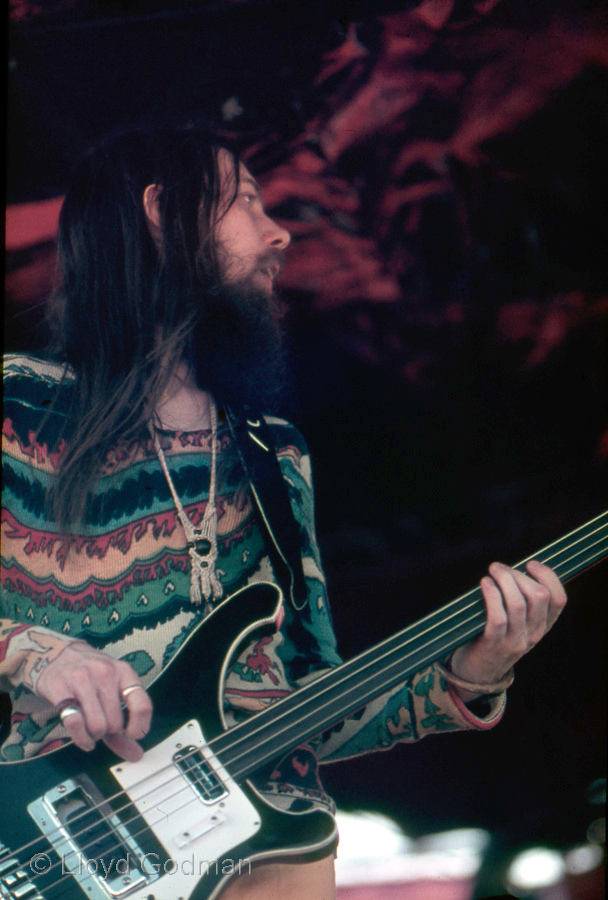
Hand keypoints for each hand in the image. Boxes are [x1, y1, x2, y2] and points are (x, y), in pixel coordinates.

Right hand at [36, 641, 152, 760]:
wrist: (56, 654)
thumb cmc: (90, 676)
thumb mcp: (111, 691)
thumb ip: (123, 726)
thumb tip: (136, 754)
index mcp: (124, 672)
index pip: (142, 705)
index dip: (139, 728)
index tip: (131, 735)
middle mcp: (106, 673)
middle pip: (116, 723)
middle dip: (109, 733)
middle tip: (102, 728)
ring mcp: (83, 679)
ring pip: (97, 726)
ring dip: (94, 736)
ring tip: (91, 730)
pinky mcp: (61, 688)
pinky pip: (75, 722)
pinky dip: (81, 738)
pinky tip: (83, 738)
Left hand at [449, 560, 566, 699]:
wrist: (477, 672)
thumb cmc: (495, 637)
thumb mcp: (518, 624)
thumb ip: (523, 601)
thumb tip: (515, 568)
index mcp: (542, 626)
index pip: (558, 600)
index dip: (548, 577)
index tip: (531, 564)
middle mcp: (533, 634)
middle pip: (538, 596)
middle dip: (518, 575)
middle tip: (499, 568)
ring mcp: (515, 641)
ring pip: (518, 604)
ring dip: (504, 580)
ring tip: (492, 572)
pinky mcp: (493, 645)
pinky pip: (498, 617)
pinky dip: (492, 595)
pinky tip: (485, 584)